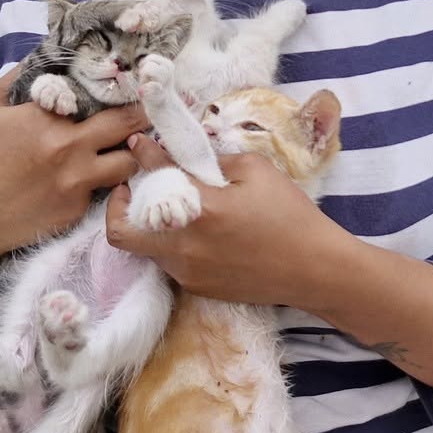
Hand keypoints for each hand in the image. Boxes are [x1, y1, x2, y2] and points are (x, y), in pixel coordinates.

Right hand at [0, 66, 144, 268]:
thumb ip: (18, 78)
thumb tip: (44, 57)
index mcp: (48, 117)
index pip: (102, 95)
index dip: (119, 89)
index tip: (131, 83)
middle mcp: (70, 148)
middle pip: (128, 125)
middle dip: (142, 115)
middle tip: (148, 110)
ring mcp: (77, 182)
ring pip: (128, 162)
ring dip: (128, 153)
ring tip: (123, 147)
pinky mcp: (77, 211)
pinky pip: (105, 191)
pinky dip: (102, 181)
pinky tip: (92, 176)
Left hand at [105, 135, 353, 306]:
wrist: (313, 269)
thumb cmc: (290, 215)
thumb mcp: (257, 170)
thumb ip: (215, 161)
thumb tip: (188, 158)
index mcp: (201, 209)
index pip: (154, 175)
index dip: (142, 154)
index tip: (139, 144)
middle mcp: (184, 245)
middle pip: (121, 232)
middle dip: (119, 206)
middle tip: (133, 189)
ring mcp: (187, 272)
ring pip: (144, 248)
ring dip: (148, 225)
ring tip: (168, 208)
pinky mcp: (197, 288)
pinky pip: (169, 262)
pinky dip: (172, 243)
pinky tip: (195, 232)